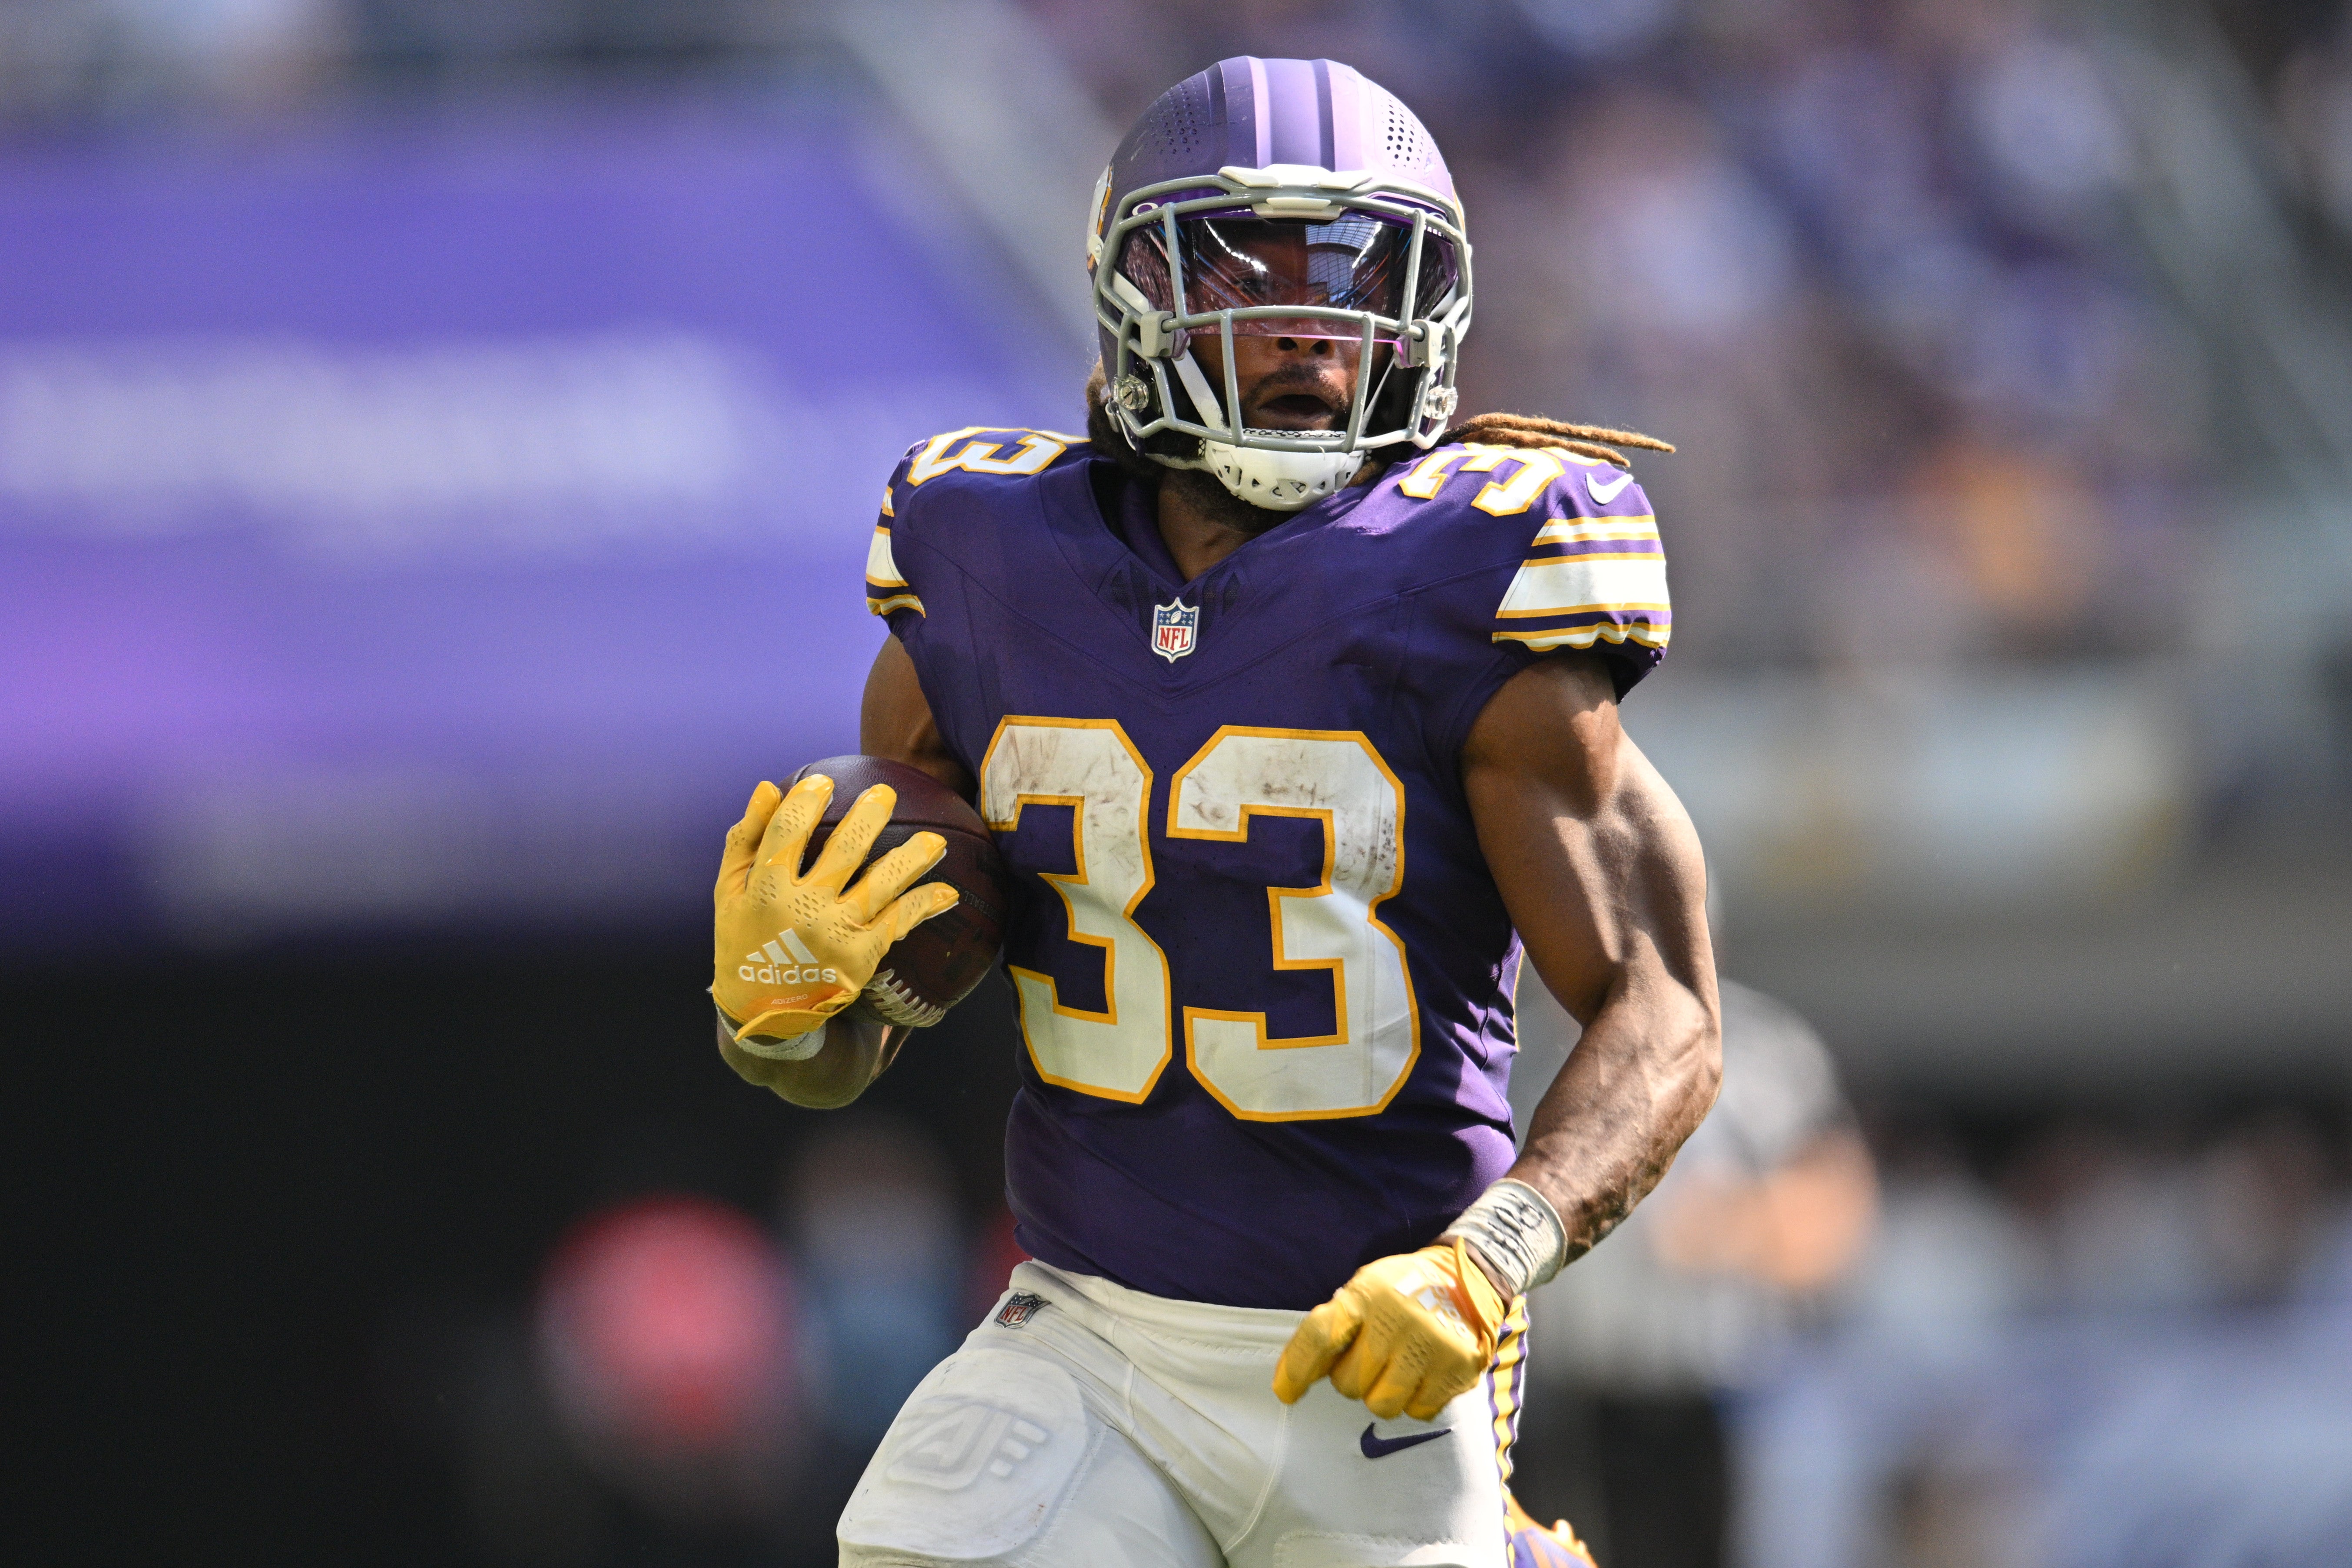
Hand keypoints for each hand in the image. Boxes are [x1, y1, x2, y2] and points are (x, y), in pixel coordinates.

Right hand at [711, 775, 959, 1046]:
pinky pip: (899, 921)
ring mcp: (836, 934)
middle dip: (870, 816)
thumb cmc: (744, 941)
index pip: (787, 833)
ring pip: (883, 885)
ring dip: (913, 857)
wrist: (763, 1011)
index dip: (806, 802)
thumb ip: (747, 839)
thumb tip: (769, 787)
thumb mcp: (729, 892)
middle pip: (845, 851)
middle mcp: (804, 910)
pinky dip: (925, 904)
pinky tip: (947, 892)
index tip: (824, 782)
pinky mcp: (861, 957)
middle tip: (886, 794)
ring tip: (937, 840)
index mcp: (766, 891)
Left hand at [1271, 1238, 1506, 1420]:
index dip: (1295, 1369)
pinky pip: (1418, 1411)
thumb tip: (1295, 1377)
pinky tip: (1424, 1373)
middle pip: (1349, 1383)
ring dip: (1382, 1394)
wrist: (1468, 1277)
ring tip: (1397, 1368)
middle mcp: (1397, 1319)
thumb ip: (1335, 1327)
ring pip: (1381, 1404)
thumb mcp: (1365, 1291)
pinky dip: (1415, 1400)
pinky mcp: (1459, 1368)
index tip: (1285, 1394)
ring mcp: (1431, 1345)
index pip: (1319, 1336)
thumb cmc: (1402, 1290)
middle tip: (1371, 1359)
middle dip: (1352, 1378)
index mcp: (1367, 1295)